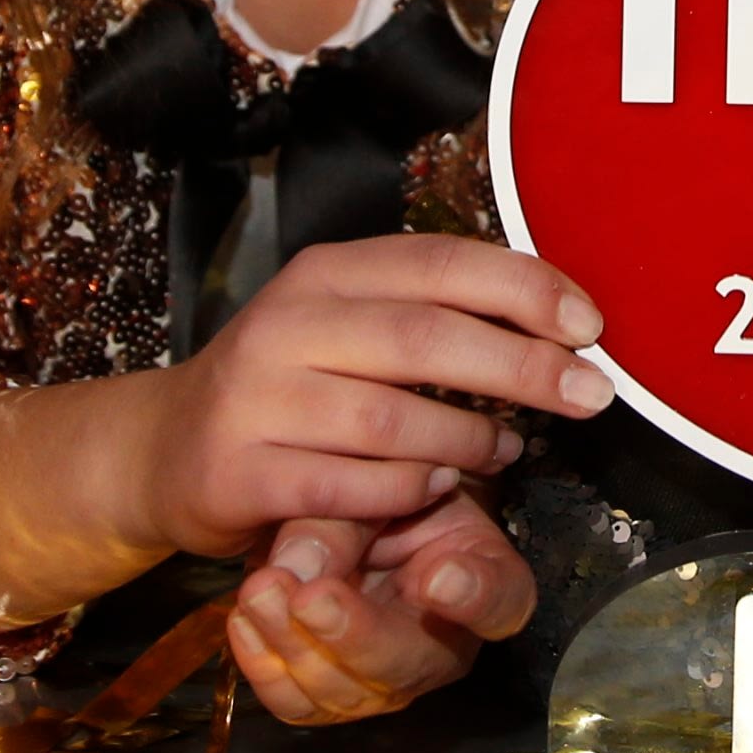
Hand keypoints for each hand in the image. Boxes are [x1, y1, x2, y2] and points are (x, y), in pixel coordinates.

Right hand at [111, 234, 610, 571]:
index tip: (591, 324)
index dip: (524, 288)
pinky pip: (350, 486)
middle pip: (426, 338)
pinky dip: (408, 490)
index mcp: (326, 274)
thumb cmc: (287, 385)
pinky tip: (438, 489)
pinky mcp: (239, 473)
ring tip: (507, 450)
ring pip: (392, 420)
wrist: (161, 450)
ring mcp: (257, 401)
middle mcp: (286, 326)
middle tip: (590, 394)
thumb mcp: (347, 324)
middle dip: (522, 366)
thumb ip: (431, 312)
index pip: (441, 262)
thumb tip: (557, 316)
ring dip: (469, 439)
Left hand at [224, 490, 535, 725]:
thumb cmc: (386, 493)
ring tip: (259, 592)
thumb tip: (297, 571)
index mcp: (485, 580)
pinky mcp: (332, 694)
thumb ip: (347, 516)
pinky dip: (264, 666)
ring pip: (344, 691)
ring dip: (294, 646)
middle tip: (306, 594)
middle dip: (350, 634)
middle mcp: (443, 646)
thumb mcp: (379, 480)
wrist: (355, 519)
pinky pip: (297, 703)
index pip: (499, 599)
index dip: (473, 596)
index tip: (437, 577)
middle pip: (405, 663)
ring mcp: (386, 679)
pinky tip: (244, 620)